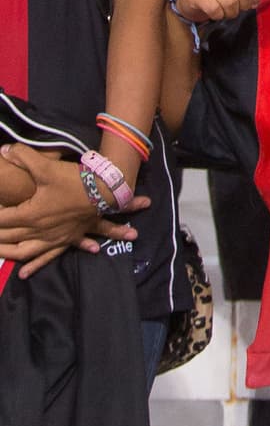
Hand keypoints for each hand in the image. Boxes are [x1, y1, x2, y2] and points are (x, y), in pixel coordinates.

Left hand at [0, 146, 145, 277]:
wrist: (103, 192)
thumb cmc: (73, 180)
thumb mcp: (46, 166)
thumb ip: (24, 157)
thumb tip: (3, 150)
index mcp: (30, 215)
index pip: (1, 219)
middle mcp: (37, 231)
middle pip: (8, 237)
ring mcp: (51, 238)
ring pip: (22, 252)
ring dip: (7, 254)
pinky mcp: (63, 241)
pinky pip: (45, 257)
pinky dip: (32, 266)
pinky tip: (23, 274)